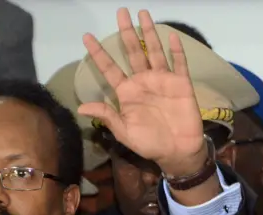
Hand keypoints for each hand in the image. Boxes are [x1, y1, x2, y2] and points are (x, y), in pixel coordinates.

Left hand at [78, 8, 204, 176]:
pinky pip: (178, 63)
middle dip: (126, 32)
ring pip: (153, 51)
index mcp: (126, 92)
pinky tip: (171, 36)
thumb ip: (107, 116)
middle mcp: (142, 81)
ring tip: (142, 13)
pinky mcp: (180, 83)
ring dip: (149, 33)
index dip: (98, 53)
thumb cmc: (148, 143)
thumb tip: (82, 107)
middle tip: (120, 12)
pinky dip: (176, 51)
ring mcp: (162, 80)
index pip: (109, 68)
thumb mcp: (124, 132)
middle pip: (132, 52)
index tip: (86, 37)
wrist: (177, 151)